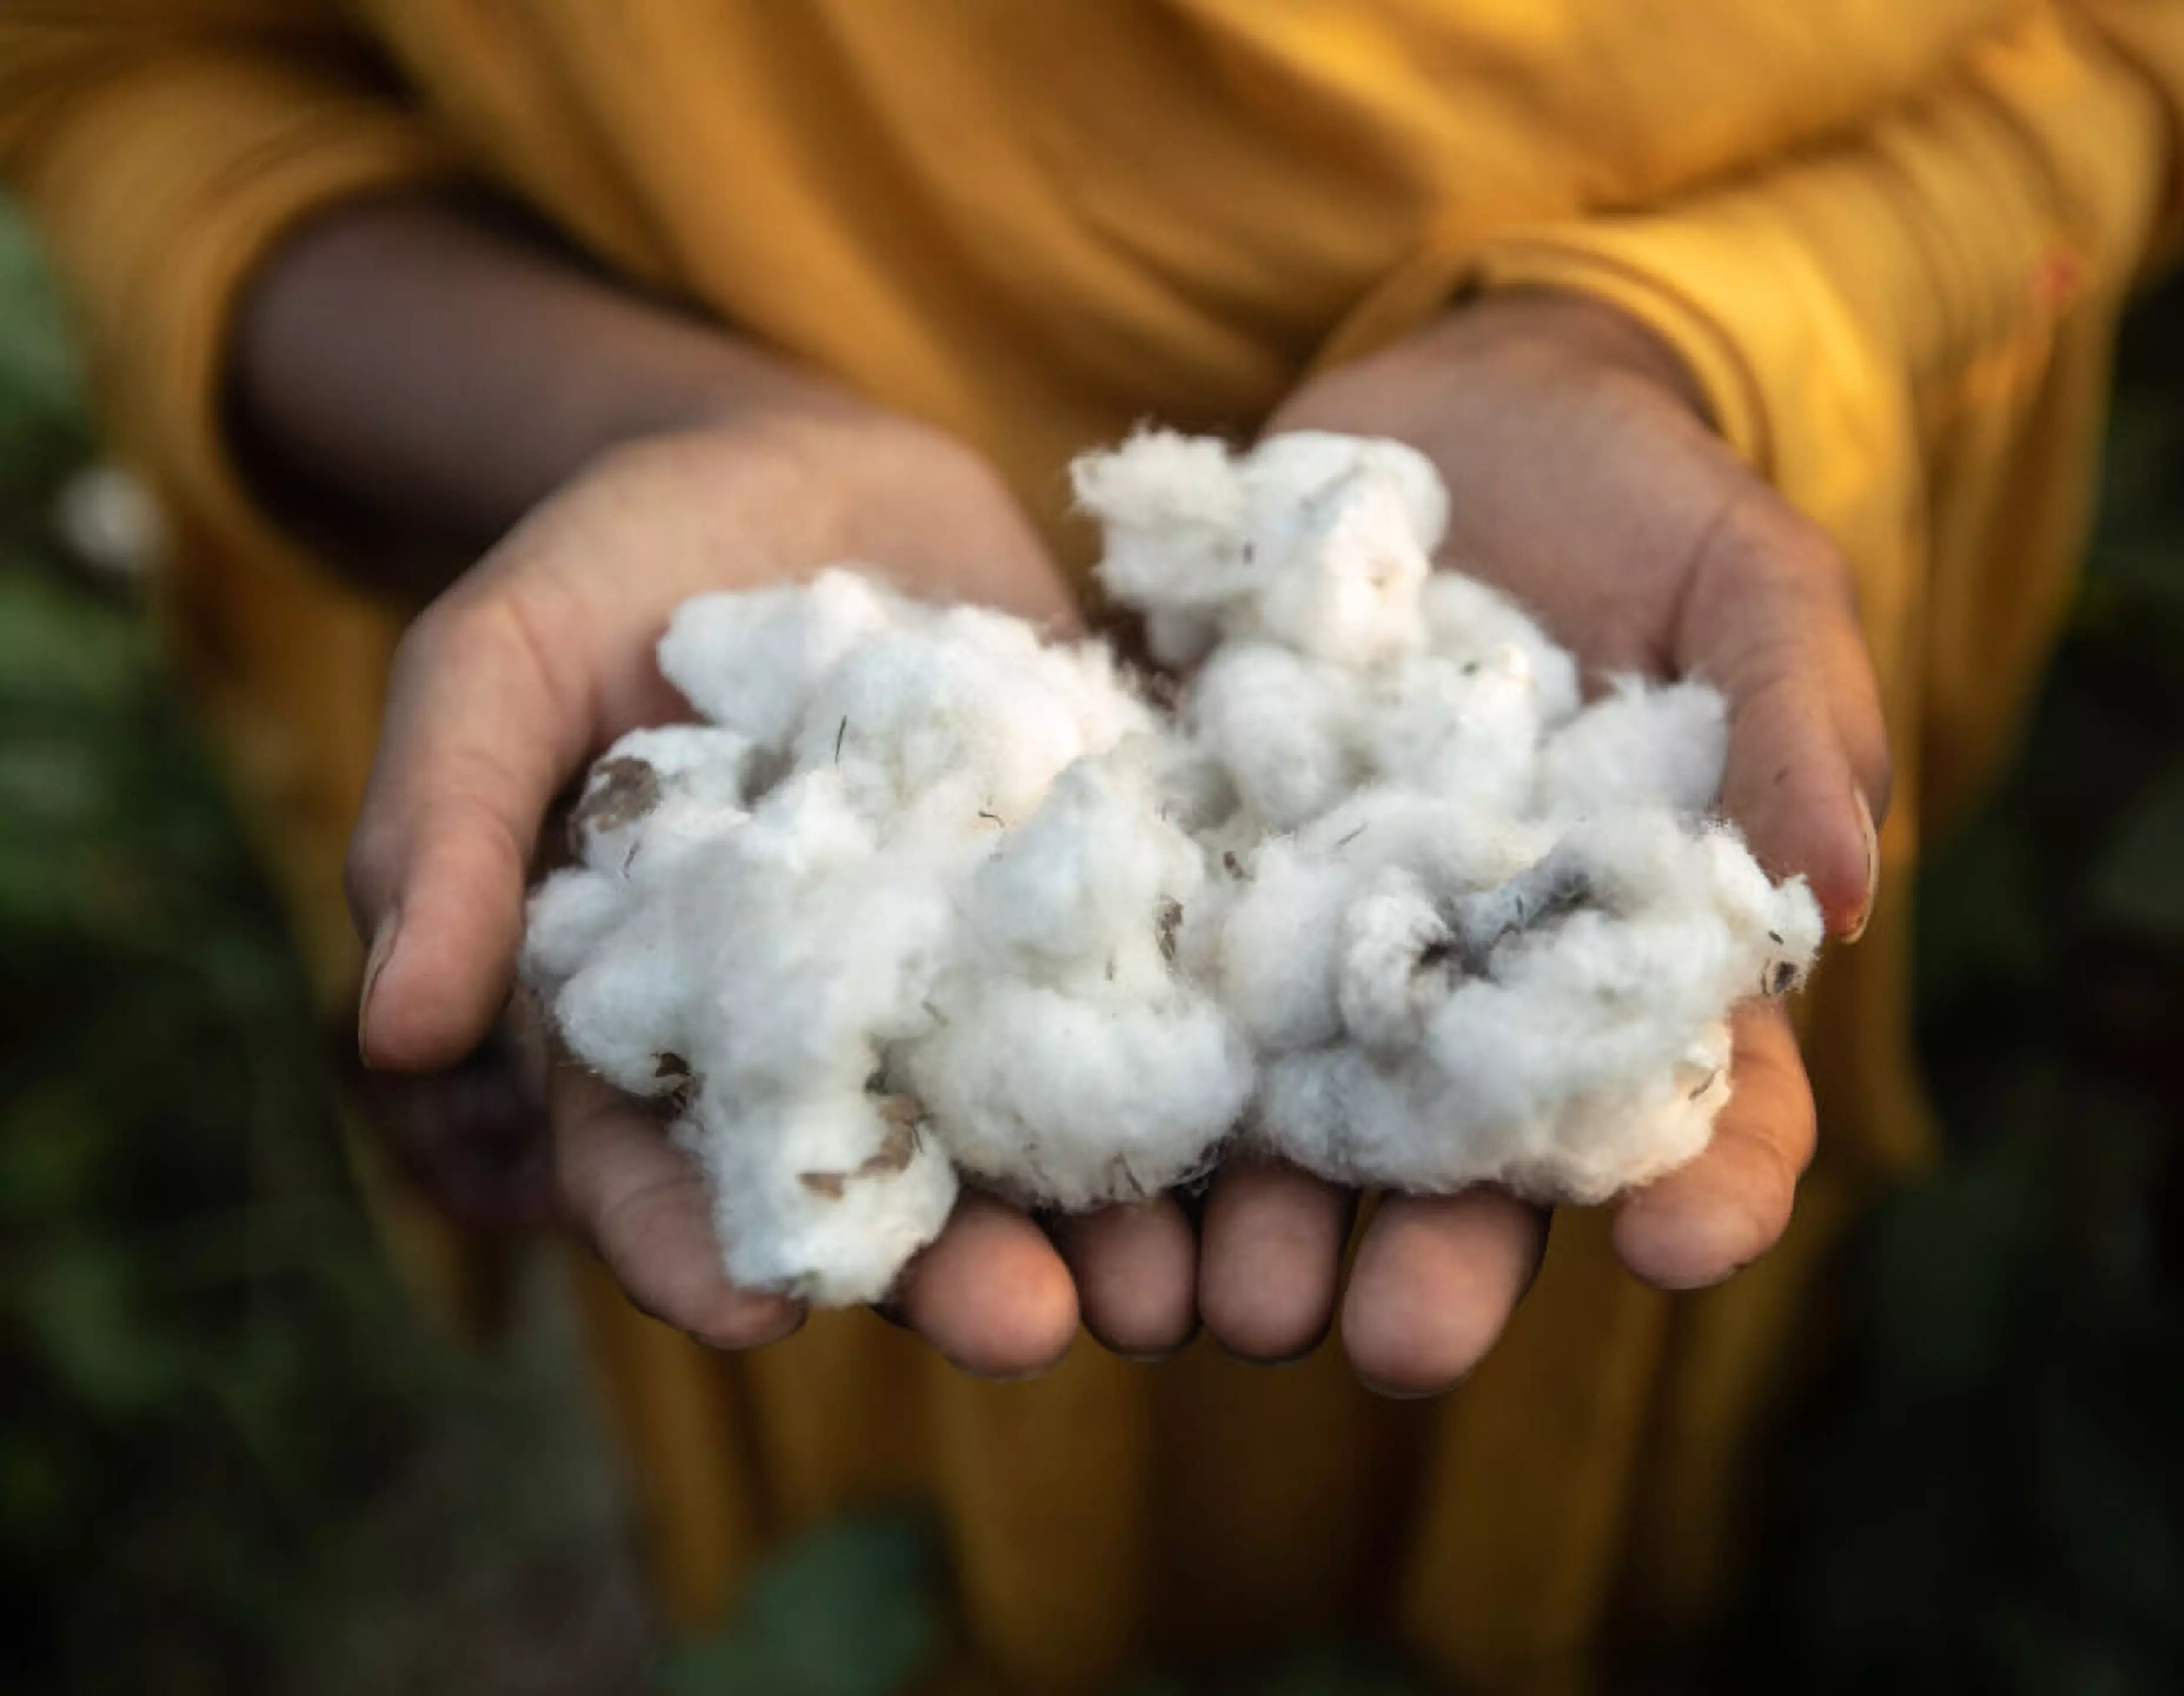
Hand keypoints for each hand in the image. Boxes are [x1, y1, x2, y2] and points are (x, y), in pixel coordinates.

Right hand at [349, 401, 1199, 1369]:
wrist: (812, 475)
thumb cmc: (618, 565)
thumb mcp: (504, 660)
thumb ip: (447, 827)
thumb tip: (397, 1026)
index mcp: (657, 1018)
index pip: (654, 1164)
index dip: (689, 1243)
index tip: (750, 1309)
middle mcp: (822, 1030)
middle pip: (874, 1180)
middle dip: (944, 1267)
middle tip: (1021, 1327)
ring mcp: (967, 975)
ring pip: (1028, 1131)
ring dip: (1099, 1217)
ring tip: (1167, 1286)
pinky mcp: (1090, 899)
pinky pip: (1148, 1000)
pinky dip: (1202, 1069)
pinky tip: (1264, 1129)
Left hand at [1199, 290, 1890, 1393]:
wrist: (1451, 413)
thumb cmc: (1640, 499)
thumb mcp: (1748, 579)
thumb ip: (1798, 724)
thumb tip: (1839, 900)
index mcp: (1648, 948)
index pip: (1710, 1099)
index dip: (1711, 1181)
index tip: (1683, 1247)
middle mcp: (1488, 984)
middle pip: (1481, 1159)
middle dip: (1444, 1258)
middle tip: (1397, 1340)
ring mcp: (1337, 945)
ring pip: (1311, 1125)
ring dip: (1271, 1224)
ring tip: (1223, 1300)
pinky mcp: (1206, 878)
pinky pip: (1167, 998)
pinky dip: (1128, 1088)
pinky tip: (1082, 1165)